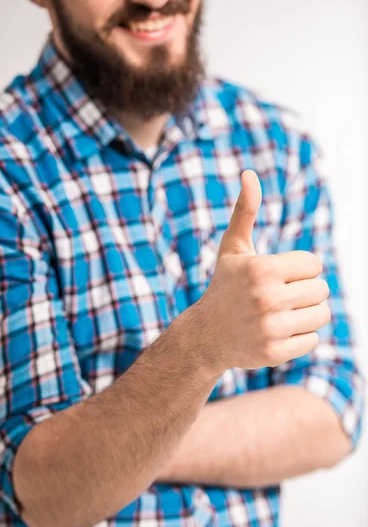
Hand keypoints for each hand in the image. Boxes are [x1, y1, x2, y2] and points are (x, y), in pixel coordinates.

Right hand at [192, 170, 329, 370]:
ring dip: (306, 314)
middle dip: (304, 291)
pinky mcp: (275, 353)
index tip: (278, 276)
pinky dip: (299, 337)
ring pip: (321, 315)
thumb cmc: (225, 286)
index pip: (314, 264)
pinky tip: (277, 332)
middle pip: (321, 290)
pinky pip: (312, 340)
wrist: (205, 336)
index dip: (299, 269)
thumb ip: (246, 210)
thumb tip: (250, 173)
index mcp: (262, 269)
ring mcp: (271, 328)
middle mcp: (267, 299)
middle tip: (279, 296)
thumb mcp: (233, 248)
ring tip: (282, 313)